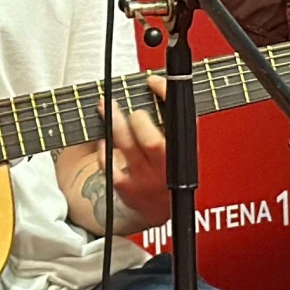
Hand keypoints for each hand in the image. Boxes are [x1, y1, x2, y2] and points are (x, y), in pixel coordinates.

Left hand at [79, 78, 168, 232]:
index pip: (181, 118)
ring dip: (115, 123)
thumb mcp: (180, 146)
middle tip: (133, 110)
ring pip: (128, 148)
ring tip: (106, 106)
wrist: (160, 208)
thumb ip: (171, 120)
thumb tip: (153, 84)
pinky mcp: (126, 188)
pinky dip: (104, 148)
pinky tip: (104, 140)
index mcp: (185, 150)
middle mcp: (167, 167)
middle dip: (139, 119)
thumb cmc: (168, 169)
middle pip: (154, 141)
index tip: (152, 81)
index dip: (165, 95)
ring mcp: (146, 179)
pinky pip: (109, 164)